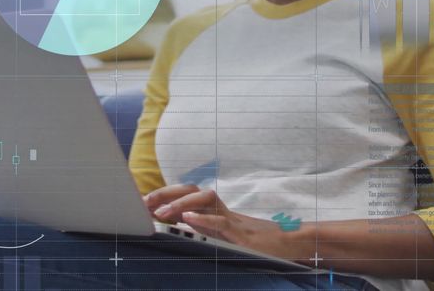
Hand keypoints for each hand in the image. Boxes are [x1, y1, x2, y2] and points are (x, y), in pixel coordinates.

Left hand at [143, 184, 297, 260]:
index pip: (187, 195)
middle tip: (143, 202)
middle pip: (192, 190)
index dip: (164, 195)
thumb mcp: (226, 236)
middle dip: (166, 193)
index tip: (142, 201)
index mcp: (216, 212)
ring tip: (161, 212)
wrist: (291, 242)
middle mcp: (222, 211)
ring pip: (205, 199)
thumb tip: (180, 225)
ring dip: (181, 203)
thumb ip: (206, 229)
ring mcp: (232, 219)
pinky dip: (205, 219)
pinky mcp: (242, 233)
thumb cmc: (259, 242)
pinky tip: (189, 218)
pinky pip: (222, 221)